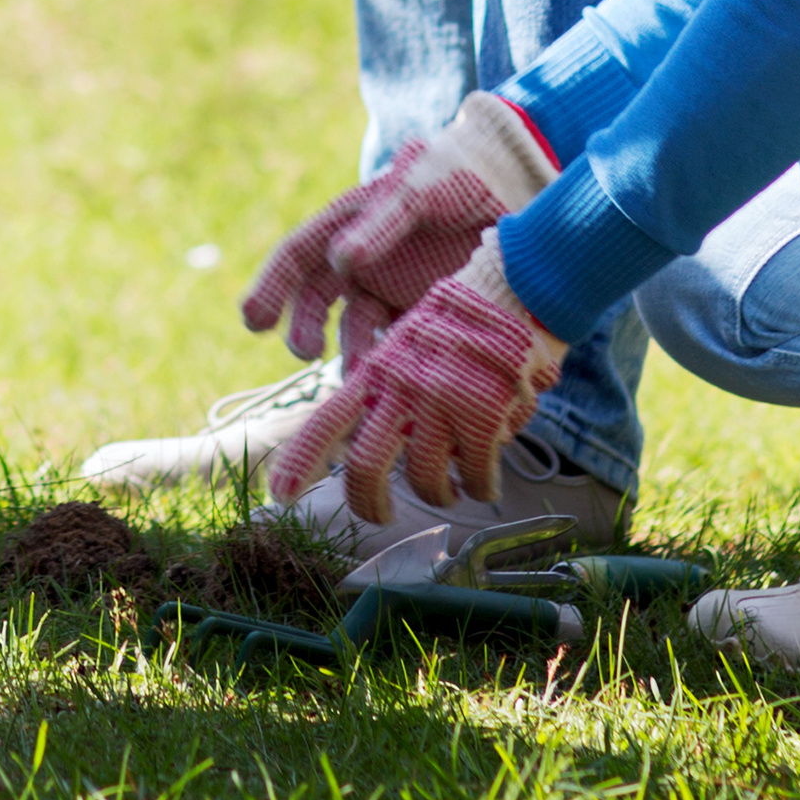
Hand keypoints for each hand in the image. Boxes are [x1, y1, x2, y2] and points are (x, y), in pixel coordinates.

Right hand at [240, 91, 561, 360]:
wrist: (521, 189)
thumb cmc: (461, 174)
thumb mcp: (419, 189)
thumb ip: (381, 223)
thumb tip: (340, 261)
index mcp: (349, 223)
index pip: (297, 257)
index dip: (271, 288)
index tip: (254, 322)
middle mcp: (363, 261)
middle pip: (316, 302)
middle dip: (303, 329)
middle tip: (305, 354)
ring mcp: (393, 290)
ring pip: (356, 331)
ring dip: (350, 354)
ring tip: (360, 375)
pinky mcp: (426, 315)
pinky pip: (399, 344)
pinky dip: (392, 366)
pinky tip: (395, 383)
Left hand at [270, 237, 567, 522]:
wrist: (518, 285)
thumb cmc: (464, 314)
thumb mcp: (409, 339)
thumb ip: (388, 385)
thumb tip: (367, 437)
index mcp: (379, 368)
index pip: (327, 420)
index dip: (300, 460)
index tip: (281, 494)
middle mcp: (403, 388)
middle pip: (366, 467)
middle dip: (368, 504)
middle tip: (379, 515)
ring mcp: (442, 404)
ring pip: (424, 481)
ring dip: (437, 494)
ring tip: (449, 490)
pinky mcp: (484, 418)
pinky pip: (477, 477)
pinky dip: (481, 486)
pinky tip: (485, 482)